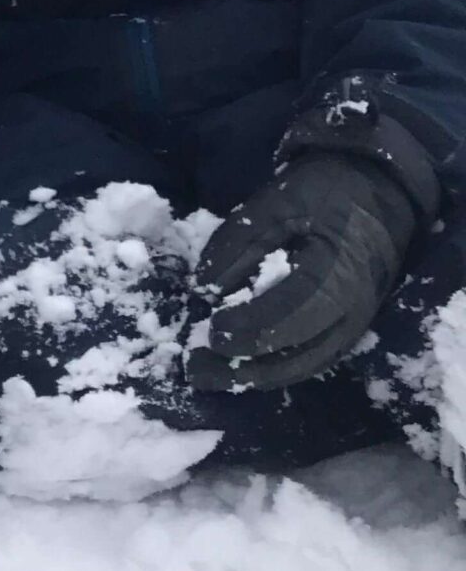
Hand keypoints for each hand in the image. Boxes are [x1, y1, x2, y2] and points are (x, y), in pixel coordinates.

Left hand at [189, 80, 438, 393]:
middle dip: (242, 367)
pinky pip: (309, 361)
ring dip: (253, 378)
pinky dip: (273, 370)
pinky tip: (238, 370)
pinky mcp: (346, 332)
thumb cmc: (325, 193)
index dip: (249, 327)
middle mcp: (351, 312)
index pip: (291, 315)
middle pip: (296, 356)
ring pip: (302, 367)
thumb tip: (206, 289)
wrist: (376, 194)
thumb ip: (240, 241)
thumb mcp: (278, 201)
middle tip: (194, 368)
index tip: (211, 328)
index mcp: (338, 274)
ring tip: (207, 377)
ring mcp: (353, 327)